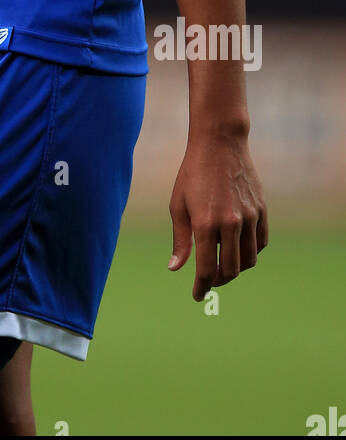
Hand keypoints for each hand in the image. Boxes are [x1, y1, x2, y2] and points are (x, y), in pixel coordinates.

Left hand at [168, 131, 267, 300]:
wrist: (219, 144)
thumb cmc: (192, 174)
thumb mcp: (178, 205)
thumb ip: (180, 240)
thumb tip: (176, 268)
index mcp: (205, 223)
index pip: (207, 270)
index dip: (201, 287)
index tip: (197, 295)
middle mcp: (230, 223)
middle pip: (230, 270)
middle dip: (218, 281)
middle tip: (209, 281)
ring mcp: (250, 217)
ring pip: (248, 260)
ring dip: (235, 269)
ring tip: (223, 266)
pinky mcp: (262, 211)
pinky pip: (260, 243)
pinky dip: (250, 253)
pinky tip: (238, 249)